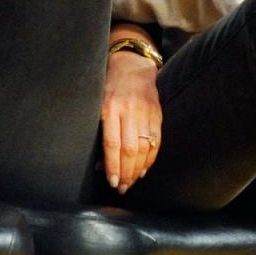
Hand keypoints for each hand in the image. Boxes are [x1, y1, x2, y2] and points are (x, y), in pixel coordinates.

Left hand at [101, 49, 162, 192]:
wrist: (133, 66)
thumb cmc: (109, 88)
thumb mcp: (98, 105)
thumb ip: (100, 132)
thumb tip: (100, 164)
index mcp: (111, 108)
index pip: (112, 143)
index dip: (113, 165)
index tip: (112, 182)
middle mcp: (129, 111)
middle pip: (130, 149)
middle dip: (126, 172)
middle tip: (122, 188)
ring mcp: (145, 112)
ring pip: (144, 147)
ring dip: (138, 169)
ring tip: (131, 183)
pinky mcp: (157, 114)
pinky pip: (156, 141)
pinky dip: (150, 158)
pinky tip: (143, 170)